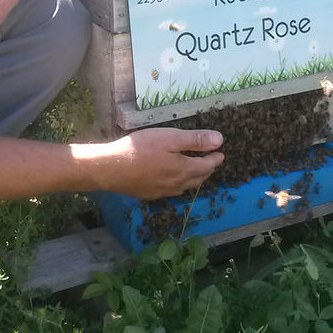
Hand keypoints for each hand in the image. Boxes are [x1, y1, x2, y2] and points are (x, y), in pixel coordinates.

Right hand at [101, 127, 223, 199]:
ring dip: (194, 178)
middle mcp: (177, 185)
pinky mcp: (150, 194)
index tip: (220, 152)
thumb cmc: (140, 149)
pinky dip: (179, 183)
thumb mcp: (170, 138)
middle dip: (207, 169)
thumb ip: (195, 140)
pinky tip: (172, 179)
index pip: (208, 165)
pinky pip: (171, 190)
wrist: (111, 168)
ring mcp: (163, 192)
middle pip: (199, 178)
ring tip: (195, 169)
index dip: (215, 158)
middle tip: (210, 160)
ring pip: (185, 186)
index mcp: (185, 170)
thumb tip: (220, 141)